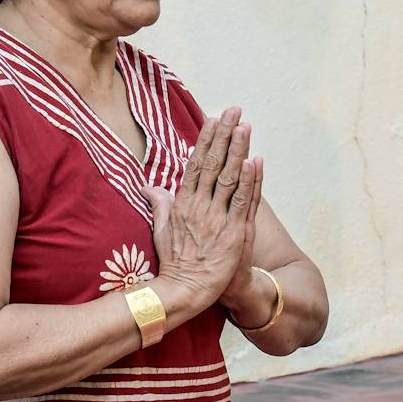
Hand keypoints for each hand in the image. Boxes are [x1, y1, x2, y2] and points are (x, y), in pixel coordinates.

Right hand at [139, 107, 262, 315]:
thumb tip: (148, 187)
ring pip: (229, 177)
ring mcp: (217, 218)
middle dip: (223, 135)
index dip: (205, 140)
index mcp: (182, 204)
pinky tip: (253, 160)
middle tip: (233, 110)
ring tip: (244, 125)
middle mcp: (199, 206)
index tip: (213, 119)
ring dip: (237, 150)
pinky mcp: (234, 232)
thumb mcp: (160, 229)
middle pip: (213, 164)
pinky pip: (243, 202)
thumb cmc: (174, 262)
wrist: (186, 291)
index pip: (195, 164)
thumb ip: (159, 204)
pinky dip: (249, 181)